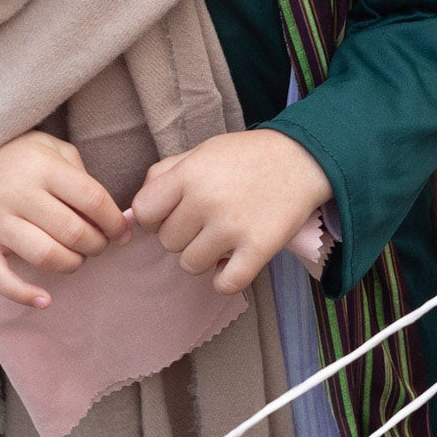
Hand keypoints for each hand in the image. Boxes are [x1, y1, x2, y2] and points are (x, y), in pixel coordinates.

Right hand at [0, 129, 128, 308]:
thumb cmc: (19, 158)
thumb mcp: (52, 149)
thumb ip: (81, 175)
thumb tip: (111, 215)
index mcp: (43, 168)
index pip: (92, 199)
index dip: (114, 221)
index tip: (122, 233)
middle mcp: (18, 193)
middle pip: (73, 232)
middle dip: (97, 245)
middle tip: (99, 245)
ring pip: (45, 256)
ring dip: (71, 264)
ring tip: (76, 259)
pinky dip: (23, 294)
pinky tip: (44, 300)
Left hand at [135, 130, 332, 296]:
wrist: (303, 159)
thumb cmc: (246, 157)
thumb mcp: (201, 152)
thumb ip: (164, 175)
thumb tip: (133, 213)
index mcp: (188, 174)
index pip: (143, 213)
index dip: (154, 217)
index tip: (173, 213)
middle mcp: (206, 201)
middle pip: (167, 242)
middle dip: (183, 234)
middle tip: (207, 220)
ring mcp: (232, 228)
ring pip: (190, 265)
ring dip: (203, 257)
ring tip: (223, 238)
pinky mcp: (258, 249)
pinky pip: (224, 284)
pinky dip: (225, 278)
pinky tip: (234, 261)